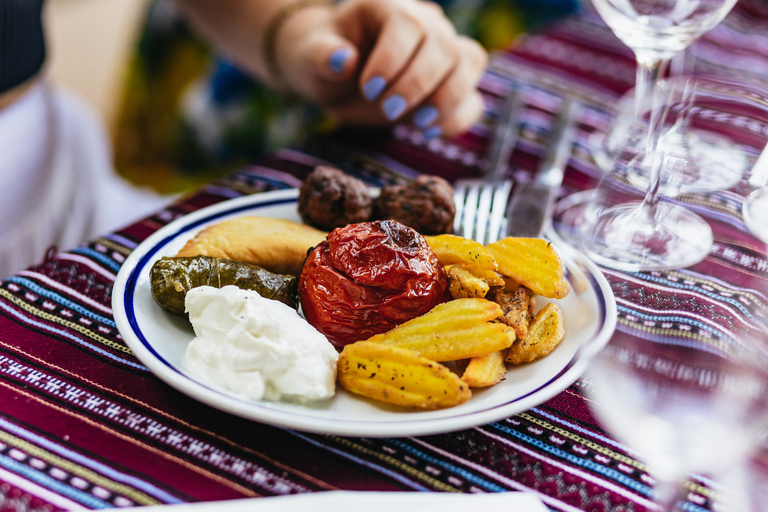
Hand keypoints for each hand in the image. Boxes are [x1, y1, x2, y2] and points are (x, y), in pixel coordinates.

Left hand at [275, 0, 487, 137]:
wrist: (335, 75)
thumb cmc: (322, 58)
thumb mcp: (310, 55)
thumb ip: (322, 55)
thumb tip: (342, 59)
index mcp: (387, 8)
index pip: (407, 24)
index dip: (392, 58)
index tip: (368, 89)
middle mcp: (424, 23)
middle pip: (443, 45)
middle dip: (418, 83)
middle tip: (387, 110)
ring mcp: (442, 52)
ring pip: (469, 62)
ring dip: (449, 98)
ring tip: (419, 125)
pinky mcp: (450, 84)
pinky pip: (472, 97)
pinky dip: (457, 117)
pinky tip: (428, 132)